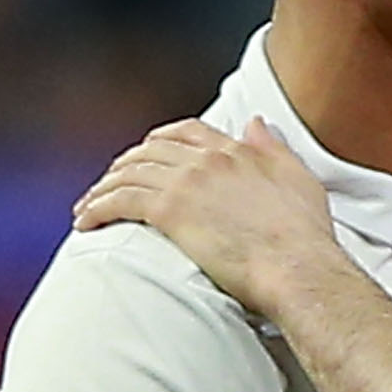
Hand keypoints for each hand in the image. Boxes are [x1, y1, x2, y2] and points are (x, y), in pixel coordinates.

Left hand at [73, 116, 338, 313]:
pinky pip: (120, 201)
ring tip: (89, 205)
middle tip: (112, 181)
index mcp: (234, 152)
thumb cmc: (304, 236)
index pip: (186, 133)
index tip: (148, 152)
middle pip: (150, 150)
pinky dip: (98, 208)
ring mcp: (186, 183)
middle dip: (125, 164)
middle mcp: (206, 160)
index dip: (160, 141)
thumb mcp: (298, 178)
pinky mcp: (169, 211)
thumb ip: (273, 148)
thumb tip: (257, 124)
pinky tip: (86, 221)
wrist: (298, 267)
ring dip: (103, 188)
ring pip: (129, 174)